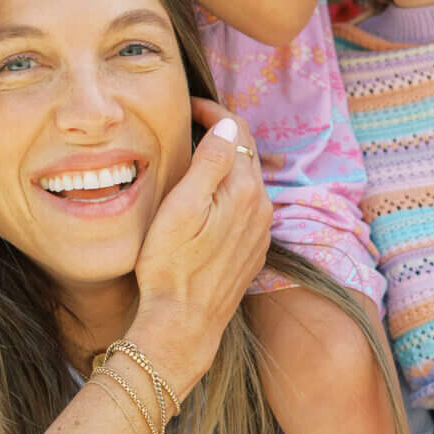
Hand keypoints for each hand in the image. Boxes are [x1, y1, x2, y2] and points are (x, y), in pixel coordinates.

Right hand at [130, 101, 272, 398]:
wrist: (182, 325)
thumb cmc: (170, 267)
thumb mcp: (181, 207)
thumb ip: (210, 161)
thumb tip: (230, 124)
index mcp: (246, 191)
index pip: (239, 132)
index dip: (214, 112)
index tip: (187, 107)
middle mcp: (262, 208)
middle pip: (245, 155)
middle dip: (219, 136)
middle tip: (185, 128)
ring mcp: (260, 232)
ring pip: (245, 182)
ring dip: (223, 166)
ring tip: (190, 161)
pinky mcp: (252, 251)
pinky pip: (244, 209)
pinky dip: (227, 194)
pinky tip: (203, 202)